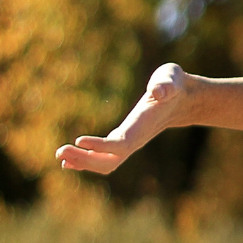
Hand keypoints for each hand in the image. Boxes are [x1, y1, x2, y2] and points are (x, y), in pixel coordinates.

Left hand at [55, 63, 196, 173]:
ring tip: (61, 156)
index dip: (101, 145)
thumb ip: (166, 84)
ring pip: (106, 163)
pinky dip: (86, 160)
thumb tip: (159, 92)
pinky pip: (104, 158)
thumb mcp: (171, 79)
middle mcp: (135, 140)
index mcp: (142, 126)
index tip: (78, 140)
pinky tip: (69, 159)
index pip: (122, 144)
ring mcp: (130, 143)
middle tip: (60, 150)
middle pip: (110, 161)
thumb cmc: (173, 85)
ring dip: (83, 162)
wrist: (183, 100)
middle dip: (85, 159)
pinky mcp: (123, 141)